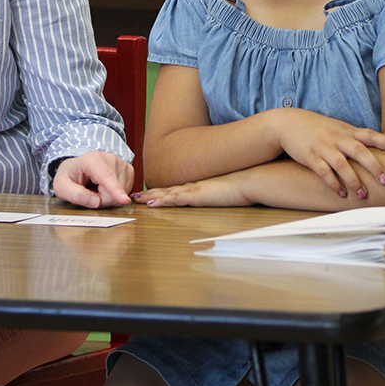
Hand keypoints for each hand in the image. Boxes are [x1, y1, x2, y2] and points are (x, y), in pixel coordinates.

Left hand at [52, 152, 133, 208]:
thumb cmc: (69, 176)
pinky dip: (116, 194)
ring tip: (97, 187)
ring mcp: (121, 163)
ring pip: (122, 193)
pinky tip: (106, 186)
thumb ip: (75, 195)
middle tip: (89, 192)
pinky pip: (127, 191)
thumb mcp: (61, 187)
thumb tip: (96, 202)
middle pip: (113, 192)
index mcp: (92, 160)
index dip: (115, 190)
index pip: (105, 177)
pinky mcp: (128, 170)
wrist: (77, 168)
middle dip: (102, 199)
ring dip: (109, 197)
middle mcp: (110, 158)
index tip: (124, 200)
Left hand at [132, 173, 252, 207]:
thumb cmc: (241, 188)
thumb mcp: (225, 193)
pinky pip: (176, 199)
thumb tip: (216, 199)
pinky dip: (163, 202)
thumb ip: (217, 195)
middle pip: (166, 190)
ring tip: (136, 199)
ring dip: (151, 197)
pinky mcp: (197, 196)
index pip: (175, 190)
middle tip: (135, 196)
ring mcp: (194, 190)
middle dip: (149, 194)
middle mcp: (193, 186)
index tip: (148, 193)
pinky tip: (152, 204)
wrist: (249, 180)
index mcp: (198, 186)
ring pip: (167, 194)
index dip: (161, 192)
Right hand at [274, 110, 384, 199]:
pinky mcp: (310, 157)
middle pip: (359, 151)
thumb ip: (356, 137)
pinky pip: (323, 172)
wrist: (289, 123)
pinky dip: (333, 183)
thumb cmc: (318, 128)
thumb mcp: (338, 128)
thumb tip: (380, 149)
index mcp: (347, 131)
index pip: (370, 135)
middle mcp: (337, 139)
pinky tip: (341, 193)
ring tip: (363, 195)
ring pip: (342, 164)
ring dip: (354, 181)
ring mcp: (323, 147)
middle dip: (374, 166)